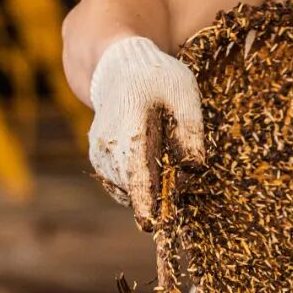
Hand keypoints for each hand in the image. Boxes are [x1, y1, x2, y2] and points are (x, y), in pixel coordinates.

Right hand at [88, 36, 203, 227]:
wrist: (118, 68)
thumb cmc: (157, 79)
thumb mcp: (184, 96)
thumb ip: (190, 131)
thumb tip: (193, 169)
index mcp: (130, 130)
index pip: (135, 175)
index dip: (145, 203)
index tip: (152, 224)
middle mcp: (107, 147)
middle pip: (134, 188)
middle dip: (159, 194)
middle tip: (181, 179)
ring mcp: (100, 156)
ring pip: (127, 190)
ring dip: (149, 189)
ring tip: (165, 164)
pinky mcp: (99, 160)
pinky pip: (121, 183)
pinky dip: (138, 183)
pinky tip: (152, 167)